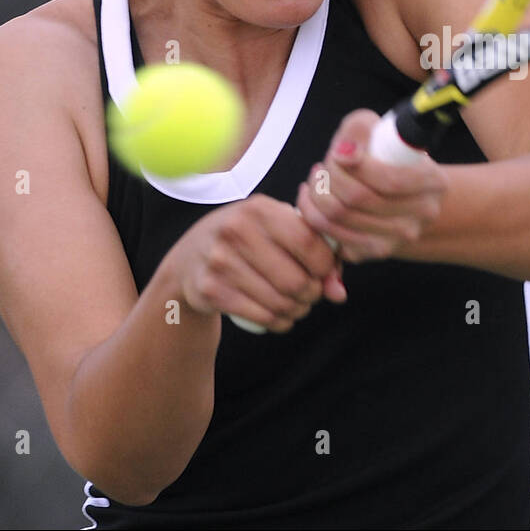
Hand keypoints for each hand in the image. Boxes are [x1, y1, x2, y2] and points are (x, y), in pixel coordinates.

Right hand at [165, 194, 345, 332]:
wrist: (190, 257)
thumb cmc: (249, 240)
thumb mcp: (278, 231)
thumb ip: (317, 253)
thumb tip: (339, 293)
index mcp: (258, 208)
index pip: (308, 242)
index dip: (326, 265)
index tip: (324, 272)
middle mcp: (235, 230)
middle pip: (296, 280)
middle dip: (313, 294)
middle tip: (311, 294)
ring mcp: (219, 261)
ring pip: (280, 302)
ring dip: (298, 310)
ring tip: (298, 306)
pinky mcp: (209, 290)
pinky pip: (261, 317)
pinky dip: (279, 322)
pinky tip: (281, 316)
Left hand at [296, 109, 447, 263]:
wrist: (401, 198)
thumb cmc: (388, 159)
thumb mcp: (382, 133)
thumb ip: (362, 129)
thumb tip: (344, 151)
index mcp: (433, 182)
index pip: (390, 179)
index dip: (356, 165)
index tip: (337, 152)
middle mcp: (421, 216)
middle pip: (359, 198)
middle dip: (330, 177)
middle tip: (323, 166)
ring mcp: (399, 238)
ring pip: (340, 217)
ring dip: (316, 194)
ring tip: (316, 180)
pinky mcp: (373, 253)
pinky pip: (331, 235)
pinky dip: (312, 215)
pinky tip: (313, 200)